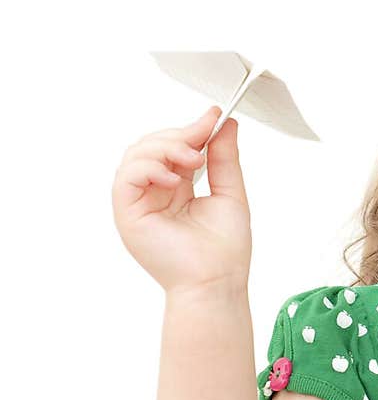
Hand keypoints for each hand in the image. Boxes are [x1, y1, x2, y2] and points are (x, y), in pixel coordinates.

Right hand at [111, 106, 252, 296]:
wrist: (216, 282)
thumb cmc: (225, 250)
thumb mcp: (229, 193)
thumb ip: (224, 158)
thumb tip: (226, 123)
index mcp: (177, 188)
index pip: (175, 147)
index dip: (191, 129)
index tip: (214, 116)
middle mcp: (154, 193)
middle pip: (152, 145)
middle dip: (179, 136)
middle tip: (203, 138)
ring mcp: (139, 203)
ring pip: (137, 154)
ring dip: (165, 147)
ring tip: (193, 161)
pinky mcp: (127, 213)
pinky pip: (126, 176)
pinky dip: (149, 168)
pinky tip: (174, 180)